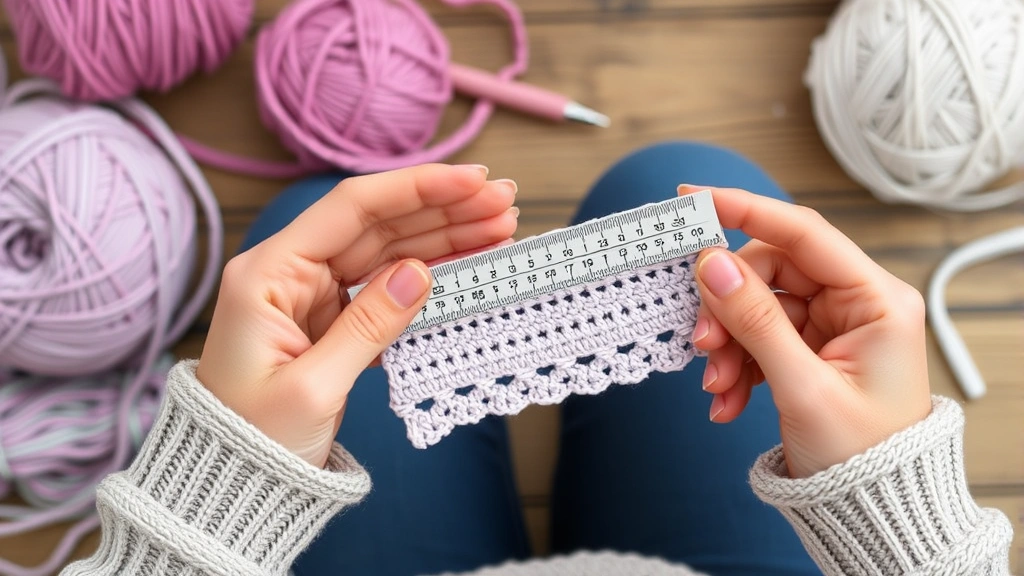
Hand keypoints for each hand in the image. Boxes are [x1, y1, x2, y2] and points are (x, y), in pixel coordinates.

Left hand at [196, 165, 517, 466]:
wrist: (231, 484)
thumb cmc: (252, 441)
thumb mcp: (312, 388)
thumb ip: (368, 325)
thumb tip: (420, 274)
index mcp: (269, 274)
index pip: (352, 209)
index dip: (417, 189)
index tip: (473, 182)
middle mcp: (291, 272)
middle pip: (378, 224)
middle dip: (444, 208)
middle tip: (504, 202)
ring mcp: (314, 295)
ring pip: (390, 251)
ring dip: (446, 236)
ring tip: (501, 225)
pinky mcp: (333, 320)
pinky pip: (388, 286)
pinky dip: (432, 275)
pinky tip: (470, 262)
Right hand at [685, 186, 931, 477]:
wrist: (875, 510)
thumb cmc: (863, 456)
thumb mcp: (802, 387)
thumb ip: (755, 320)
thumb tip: (710, 264)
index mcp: (877, 301)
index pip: (803, 234)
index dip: (745, 210)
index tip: (692, 200)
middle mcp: (856, 304)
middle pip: (770, 273)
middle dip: (726, 307)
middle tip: (700, 342)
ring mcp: (832, 327)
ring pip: (756, 307)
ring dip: (727, 344)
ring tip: (716, 386)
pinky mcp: (810, 350)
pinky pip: (758, 337)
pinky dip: (736, 364)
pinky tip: (727, 400)